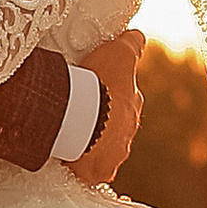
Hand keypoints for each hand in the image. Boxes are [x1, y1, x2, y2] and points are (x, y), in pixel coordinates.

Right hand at [70, 30, 143, 187]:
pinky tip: (68, 158)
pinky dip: (80, 164)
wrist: (85, 118)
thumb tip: (138, 35)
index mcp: (132, 106)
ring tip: (70, 136)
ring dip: (91, 144)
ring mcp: (114, 153)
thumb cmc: (102, 84)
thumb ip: (131, 44)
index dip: (110, 97)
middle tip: (79, 115)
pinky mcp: (97, 172)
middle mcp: (127, 132)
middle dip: (101, 123)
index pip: (124, 101)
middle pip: (114, 128)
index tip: (95, 94)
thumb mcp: (119, 53)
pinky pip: (89, 170)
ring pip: (103, 149)